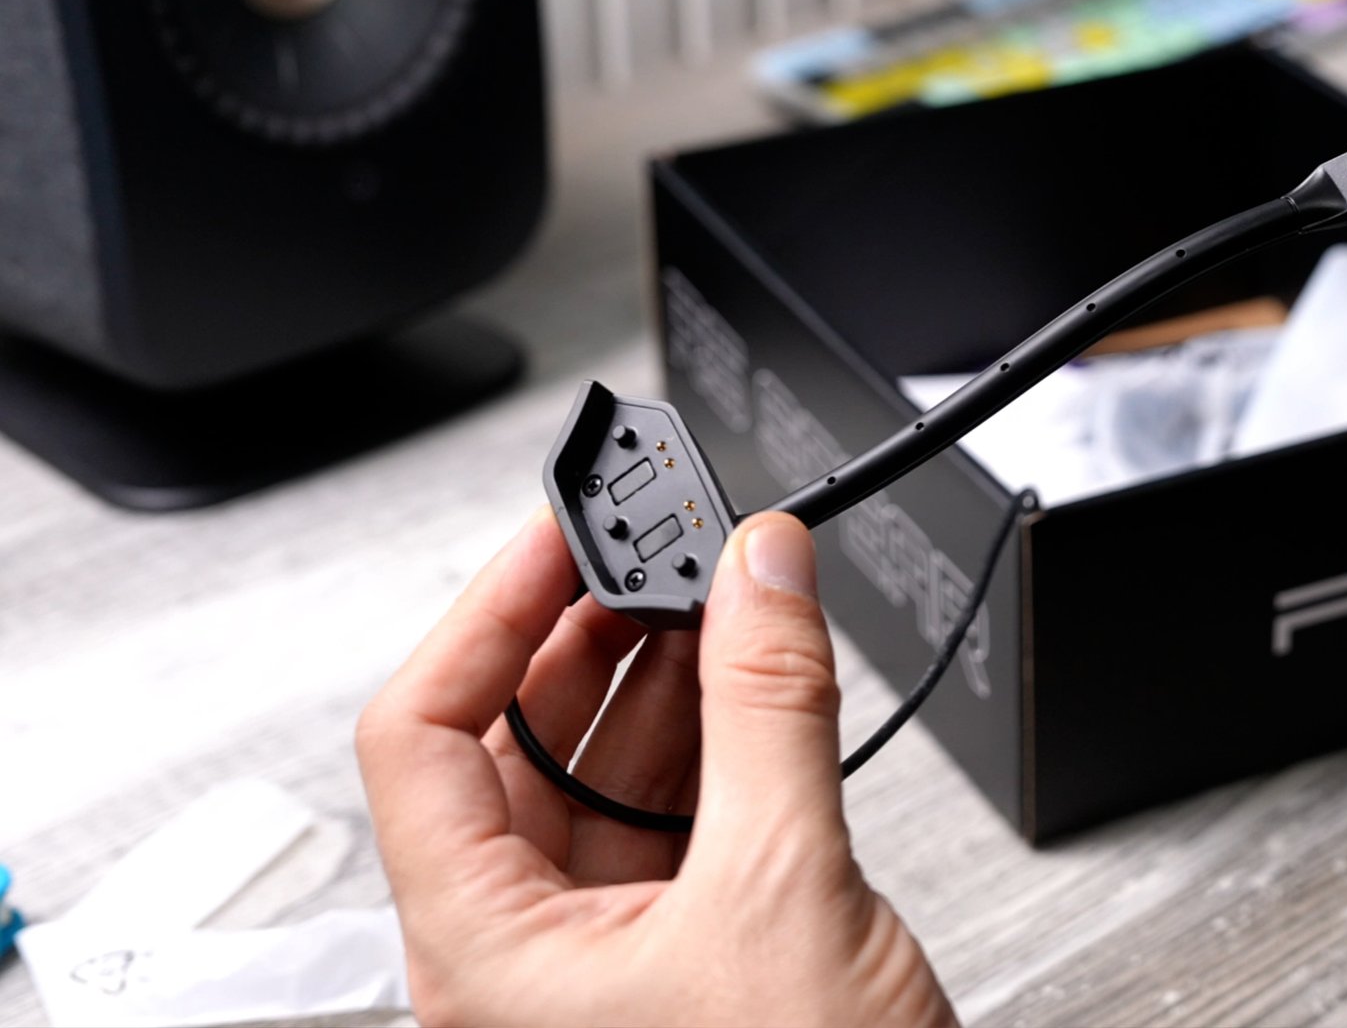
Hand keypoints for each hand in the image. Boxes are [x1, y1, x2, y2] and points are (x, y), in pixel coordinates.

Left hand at [357, 508, 953, 1027]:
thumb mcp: (784, 892)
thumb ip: (771, 709)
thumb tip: (760, 569)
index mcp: (485, 954)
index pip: (422, 736)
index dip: (488, 610)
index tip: (567, 526)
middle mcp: (525, 958)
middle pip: (516, 744)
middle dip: (596, 629)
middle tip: (665, 542)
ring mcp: (606, 961)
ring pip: (606, 776)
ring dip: (672, 674)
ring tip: (731, 591)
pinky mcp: (688, 959)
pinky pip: (676, 818)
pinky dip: (723, 737)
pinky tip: (763, 677)